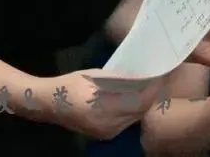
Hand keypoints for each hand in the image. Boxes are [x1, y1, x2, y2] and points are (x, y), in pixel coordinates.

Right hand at [34, 69, 165, 139]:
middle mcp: (108, 126)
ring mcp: (107, 132)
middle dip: (150, 94)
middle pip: (140, 111)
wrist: (49, 104)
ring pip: (135, 117)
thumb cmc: (70, 85)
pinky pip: (126, 121)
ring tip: (147, 85)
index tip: (160, 75)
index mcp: (104, 110)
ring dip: (143, 102)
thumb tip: (142, 75)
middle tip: (157, 78)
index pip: (139, 102)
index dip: (152, 89)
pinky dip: (133, 109)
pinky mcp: (106, 134)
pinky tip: (134, 97)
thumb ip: (120, 78)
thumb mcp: (95, 75)